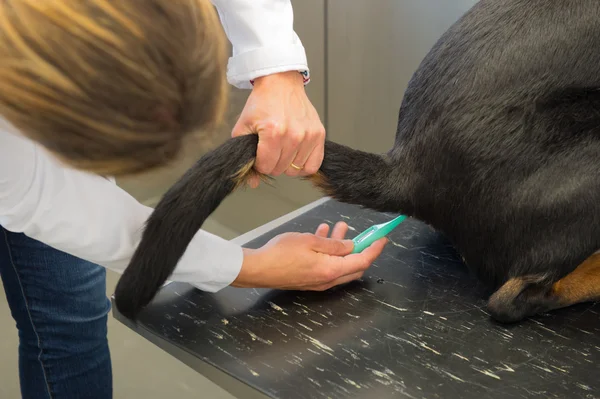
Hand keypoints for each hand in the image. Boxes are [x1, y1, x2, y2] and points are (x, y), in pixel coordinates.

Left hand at [231, 71, 325, 187]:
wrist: (281, 83)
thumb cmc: (263, 103)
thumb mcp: (244, 126)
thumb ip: (244, 155)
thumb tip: (252, 181)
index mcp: (273, 132)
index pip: (266, 167)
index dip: (260, 164)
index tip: (260, 153)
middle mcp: (293, 134)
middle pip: (280, 169)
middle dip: (272, 163)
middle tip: (271, 149)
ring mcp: (308, 135)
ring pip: (296, 170)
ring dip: (288, 164)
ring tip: (283, 149)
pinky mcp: (319, 134)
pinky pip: (314, 165)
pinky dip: (304, 165)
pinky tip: (297, 155)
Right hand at [232, 222, 386, 290]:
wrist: (259, 269)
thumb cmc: (282, 254)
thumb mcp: (311, 242)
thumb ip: (334, 244)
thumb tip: (351, 246)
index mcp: (332, 270)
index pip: (362, 261)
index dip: (374, 249)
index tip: (382, 238)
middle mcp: (328, 279)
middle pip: (354, 266)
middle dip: (361, 248)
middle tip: (364, 234)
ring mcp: (318, 281)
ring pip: (339, 264)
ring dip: (342, 246)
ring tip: (339, 226)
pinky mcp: (308, 279)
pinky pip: (326, 265)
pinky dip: (329, 251)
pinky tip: (323, 233)